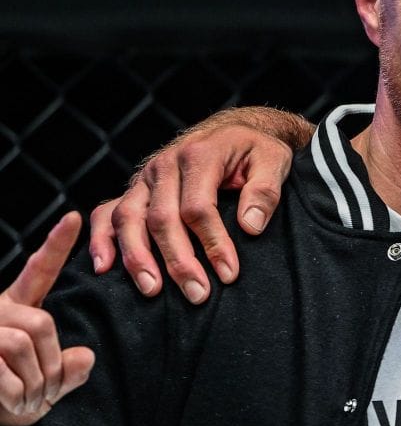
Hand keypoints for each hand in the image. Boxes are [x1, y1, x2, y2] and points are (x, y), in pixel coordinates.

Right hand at [1, 213, 96, 425]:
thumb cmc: (17, 396)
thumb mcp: (51, 384)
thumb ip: (71, 369)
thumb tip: (83, 356)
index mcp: (18, 307)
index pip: (39, 272)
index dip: (56, 245)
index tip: (75, 217)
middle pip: (41, 323)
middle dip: (52, 364)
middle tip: (47, 392)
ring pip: (23, 344)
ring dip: (35, 383)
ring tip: (28, 399)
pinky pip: (3, 369)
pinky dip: (17, 394)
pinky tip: (12, 403)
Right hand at [86, 118, 298, 303]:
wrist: (233, 131)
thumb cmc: (255, 150)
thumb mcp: (274, 160)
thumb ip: (264, 190)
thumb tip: (250, 226)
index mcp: (199, 156)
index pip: (198, 207)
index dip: (212, 243)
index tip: (228, 274)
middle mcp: (164, 166)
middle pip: (161, 218)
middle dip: (178, 261)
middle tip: (197, 294)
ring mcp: (144, 179)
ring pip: (128, 219)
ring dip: (137, 257)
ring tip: (152, 290)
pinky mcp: (134, 190)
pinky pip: (107, 214)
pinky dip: (101, 240)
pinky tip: (103, 268)